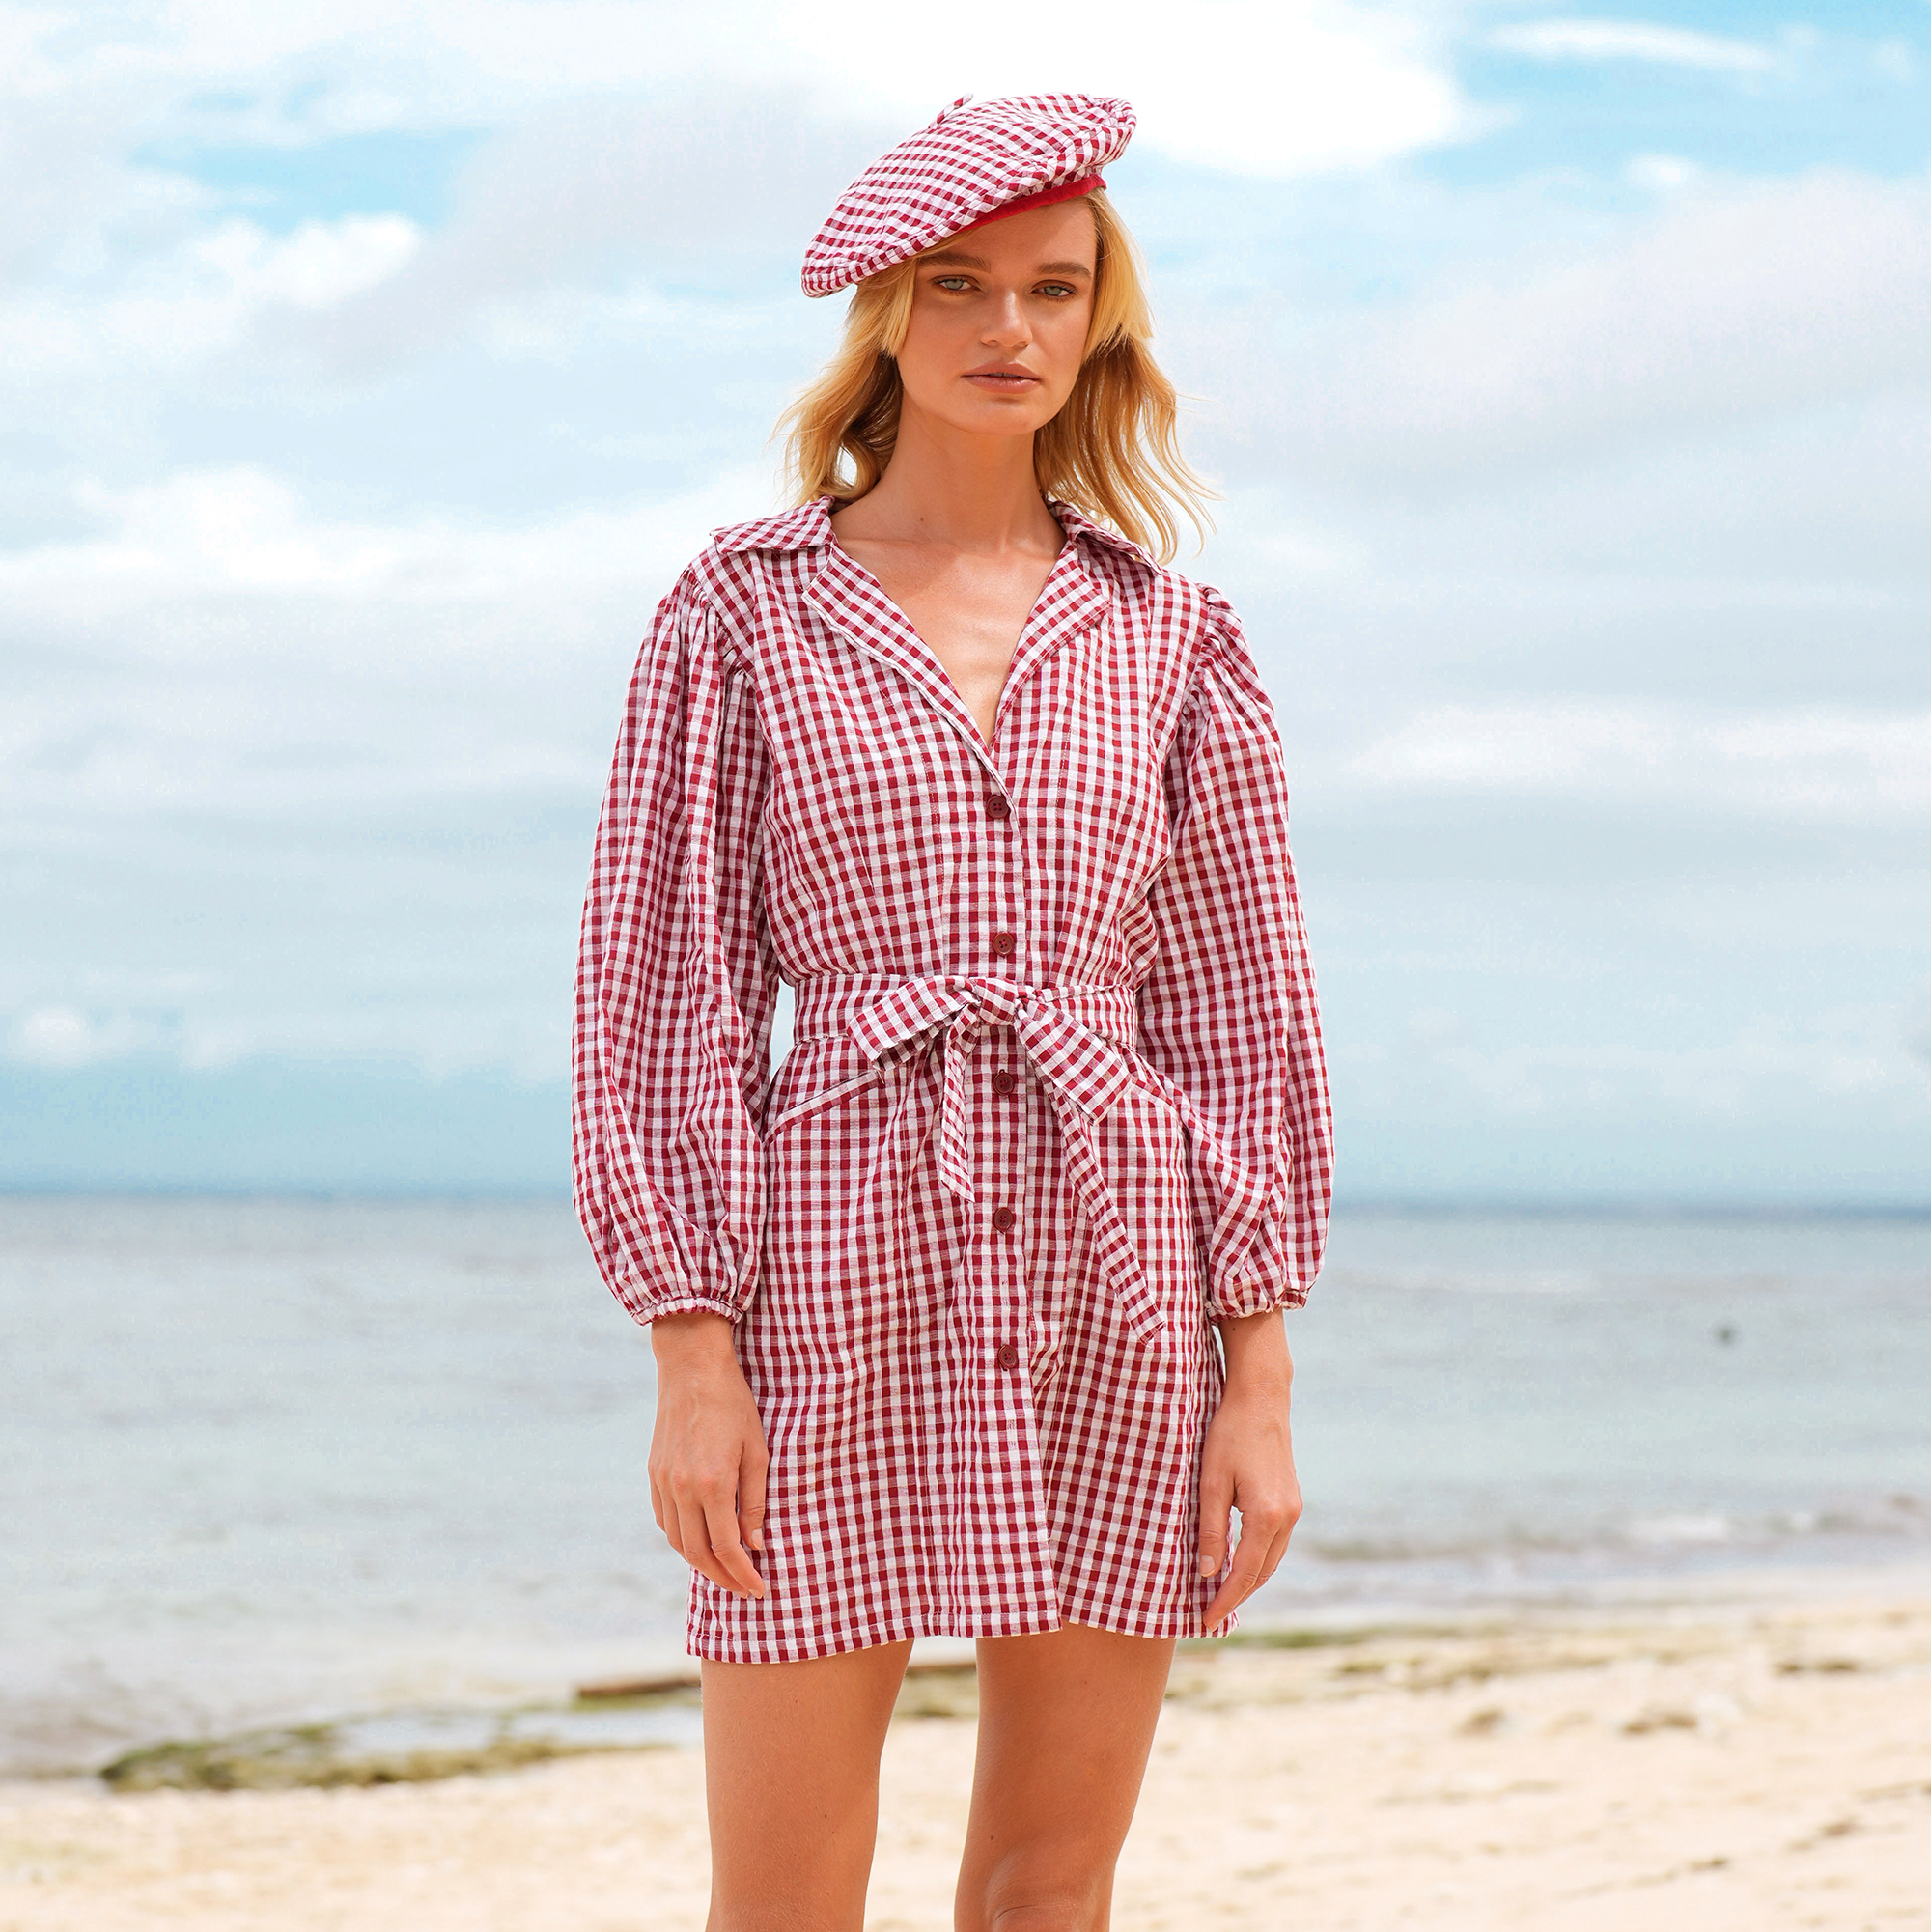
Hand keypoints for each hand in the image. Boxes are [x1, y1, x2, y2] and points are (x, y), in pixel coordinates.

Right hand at [648, 1312, 768, 1598]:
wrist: (692, 1368)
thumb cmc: (734, 1404)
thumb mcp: (757, 1451)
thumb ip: (755, 1501)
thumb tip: (756, 1544)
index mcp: (711, 1484)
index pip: (726, 1548)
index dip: (743, 1574)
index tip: (759, 1589)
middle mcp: (681, 1489)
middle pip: (697, 1553)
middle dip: (722, 1578)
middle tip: (744, 1589)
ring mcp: (662, 1481)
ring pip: (677, 1541)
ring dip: (700, 1563)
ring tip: (725, 1571)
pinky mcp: (653, 1473)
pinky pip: (664, 1519)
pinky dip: (681, 1538)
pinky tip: (699, 1540)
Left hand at [1198, 1311, 1301, 1629]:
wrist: (1261, 1398)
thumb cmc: (1229, 1434)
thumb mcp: (1210, 1481)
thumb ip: (1211, 1529)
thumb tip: (1208, 1573)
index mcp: (1267, 1516)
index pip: (1243, 1574)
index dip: (1223, 1601)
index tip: (1204, 1622)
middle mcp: (1287, 1518)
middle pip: (1261, 1573)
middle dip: (1236, 1597)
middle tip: (1207, 1615)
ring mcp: (1293, 1509)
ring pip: (1271, 1560)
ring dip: (1248, 1580)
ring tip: (1219, 1596)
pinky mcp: (1291, 1500)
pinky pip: (1275, 1543)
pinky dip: (1257, 1560)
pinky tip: (1239, 1562)